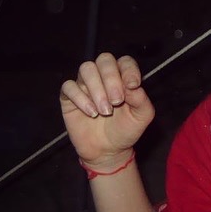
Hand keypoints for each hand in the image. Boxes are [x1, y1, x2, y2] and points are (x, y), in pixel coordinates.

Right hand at [60, 53, 154, 168]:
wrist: (108, 151)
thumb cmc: (126, 129)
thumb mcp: (142, 116)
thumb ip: (141, 99)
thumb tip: (132, 85)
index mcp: (123, 77)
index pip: (125, 61)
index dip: (129, 70)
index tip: (133, 86)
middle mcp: (104, 77)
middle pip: (104, 60)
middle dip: (111, 79)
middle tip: (117, 101)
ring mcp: (85, 85)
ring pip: (86, 69)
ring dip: (96, 88)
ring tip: (104, 110)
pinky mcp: (69, 98)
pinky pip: (68, 86)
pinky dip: (80, 98)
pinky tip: (91, 113)